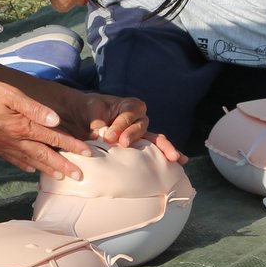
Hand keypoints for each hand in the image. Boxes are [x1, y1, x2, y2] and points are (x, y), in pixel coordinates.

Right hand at [0, 77, 94, 177]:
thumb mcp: (10, 93)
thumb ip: (34, 108)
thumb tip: (56, 120)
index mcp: (22, 126)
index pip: (53, 138)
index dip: (72, 146)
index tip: (88, 154)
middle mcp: (15, 140)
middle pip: (45, 155)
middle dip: (64, 166)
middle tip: (80, 177)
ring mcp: (4, 145)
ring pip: (30, 160)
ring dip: (47, 169)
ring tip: (61, 177)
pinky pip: (13, 159)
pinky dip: (24, 166)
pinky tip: (30, 169)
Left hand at [55, 91, 186, 164]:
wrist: (84, 118)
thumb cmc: (90, 110)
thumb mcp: (92, 112)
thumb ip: (98, 123)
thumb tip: (102, 136)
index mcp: (129, 105)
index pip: (129, 114)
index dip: (121, 125)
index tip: (108, 137)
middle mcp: (138, 118)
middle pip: (142, 126)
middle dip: (135, 135)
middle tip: (124, 144)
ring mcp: (141, 132)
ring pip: (153, 138)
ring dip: (161, 148)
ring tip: (173, 158)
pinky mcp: (140, 145)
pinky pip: (155, 148)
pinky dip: (166, 153)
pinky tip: (181, 161)